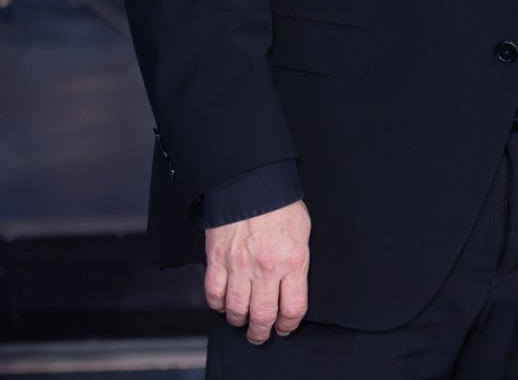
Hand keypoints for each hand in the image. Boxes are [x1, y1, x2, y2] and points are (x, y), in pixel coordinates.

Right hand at [203, 200, 310, 343]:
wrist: (251, 183)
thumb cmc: (281, 204)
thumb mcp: (303, 232)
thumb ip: (297, 262)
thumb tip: (293, 286)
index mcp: (293, 261)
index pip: (294, 308)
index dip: (289, 324)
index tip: (285, 326)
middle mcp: (266, 268)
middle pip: (263, 316)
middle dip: (262, 332)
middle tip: (261, 335)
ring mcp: (239, 266)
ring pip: (236, 310)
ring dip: (239, 321)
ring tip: (242, 322)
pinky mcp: (217, 260)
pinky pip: (214, 294)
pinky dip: (218, 305)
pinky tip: (223, 304)